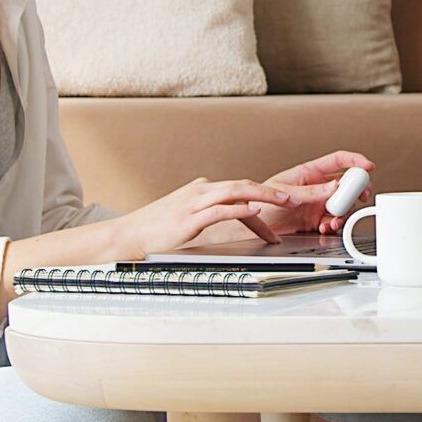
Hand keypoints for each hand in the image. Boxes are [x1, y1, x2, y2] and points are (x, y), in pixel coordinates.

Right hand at [112, 177, 297, 256]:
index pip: (239, 191)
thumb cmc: (154, 230)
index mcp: (201, 190)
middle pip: (243, 185)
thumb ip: (207, 213)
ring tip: (284, 202)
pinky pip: (220, 210)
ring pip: (236, 192)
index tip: (280, 211)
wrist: (126, 235)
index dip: (263, 199)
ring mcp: (194, 203)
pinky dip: (240, 208)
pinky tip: (255, 211)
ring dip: (264, 196)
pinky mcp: (189, 218)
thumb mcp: (186, 217)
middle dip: (271, 192)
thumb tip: (231, 218)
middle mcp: (200, 191)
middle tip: (294, 199)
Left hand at [250, 150, 377, 236]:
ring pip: (342, 205)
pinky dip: (334, 226)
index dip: (354, 160)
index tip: (367, 166)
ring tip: (334, 220)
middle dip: (356, 190)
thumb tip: (334, 186)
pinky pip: (333, 221)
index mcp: (308, 173)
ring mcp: (317, 204)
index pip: (337, 161)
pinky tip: (326, 227)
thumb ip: (311, 192)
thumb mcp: (285, 193)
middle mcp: (316, 187)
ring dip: (343, 213)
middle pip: (346, 184)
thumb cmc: (258, 201)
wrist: (249, 226)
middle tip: (360, 196)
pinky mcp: (315, 221)